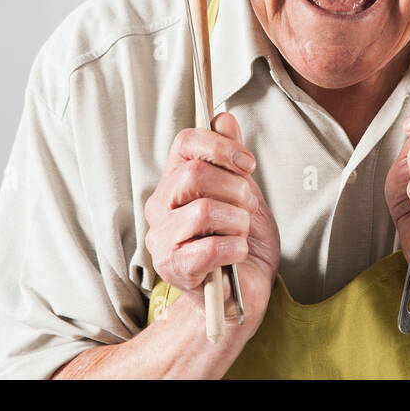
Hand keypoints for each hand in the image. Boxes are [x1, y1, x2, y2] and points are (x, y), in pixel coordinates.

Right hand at [145, 112, 280, 325]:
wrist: (245, 291)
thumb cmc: (242, 241)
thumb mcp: (245, 192)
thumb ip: (232, 158)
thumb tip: (224, 119)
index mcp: (175, 181)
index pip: (185, 142)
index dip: (221, 146)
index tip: (248, 164)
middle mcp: (161, 207)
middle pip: (194, 174)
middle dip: (235, 188)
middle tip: (248, 206)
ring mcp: (162, 239)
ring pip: (204, 210)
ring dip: (238, 222)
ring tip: (241, 234)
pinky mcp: (173, 269)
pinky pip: (210, 247)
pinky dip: (236, 248)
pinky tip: (237, 254)